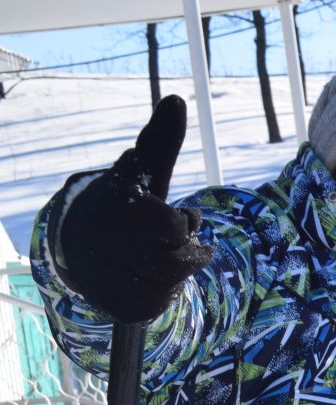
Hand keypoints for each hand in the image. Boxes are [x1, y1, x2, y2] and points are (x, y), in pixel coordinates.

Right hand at [55, 95, 211, 321]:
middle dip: (183, 248)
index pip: (173, 225)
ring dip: (176, 271)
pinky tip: (146, 277)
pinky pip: (159, 304)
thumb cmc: (125, 208)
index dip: (183, 223)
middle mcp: (101, 241)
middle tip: (169, 239)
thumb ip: (161, 142)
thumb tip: (177, 100)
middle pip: (178, 259)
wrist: (82, 248)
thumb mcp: (144, 175)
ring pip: (171, 282)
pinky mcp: (112, 305)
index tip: (174, 217)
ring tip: (157, 256)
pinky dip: (163, 292)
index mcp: (113, 207)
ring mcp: (102, 276)